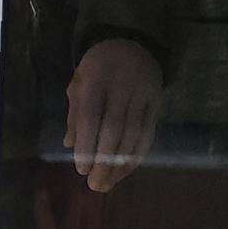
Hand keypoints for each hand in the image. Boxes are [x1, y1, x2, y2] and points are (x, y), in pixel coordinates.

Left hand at [64, 37, 162, 193]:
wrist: (133, 43)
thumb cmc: (99, 67)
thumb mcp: (80, 81)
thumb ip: (75, 111)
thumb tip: (70, 143)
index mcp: (96, 77)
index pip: (91, 115)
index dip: (86, 145)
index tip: (81, 170)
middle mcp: (121, 84)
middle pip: (114, 129)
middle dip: (104, 161)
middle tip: (94, 185)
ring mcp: (142, 93)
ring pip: (133, 134)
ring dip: (121, 164)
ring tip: (108, 184)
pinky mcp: (157, 102)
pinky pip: (148, 133)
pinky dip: (137, 155)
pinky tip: (125, 171)